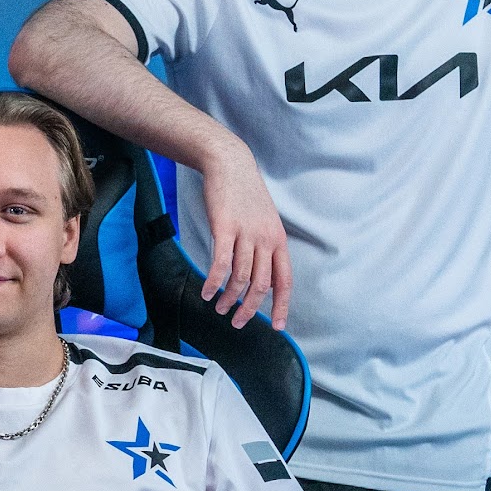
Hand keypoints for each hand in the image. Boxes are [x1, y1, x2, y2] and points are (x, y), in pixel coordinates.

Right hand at [196, 143, 292, 330]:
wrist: (230, 164)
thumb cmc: (246, 194)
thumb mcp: (266, 222)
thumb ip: (266, 250)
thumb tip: (264, 280)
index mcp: (279, 240)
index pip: (284, 281)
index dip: (282, 306)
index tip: (277, 327)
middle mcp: (266, 239)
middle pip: (260, 285)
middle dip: (250, 309)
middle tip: (237, 322)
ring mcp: (246, 233)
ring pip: (240, 278)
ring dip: (228, 298)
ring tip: (218, 308)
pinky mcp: (224, 227)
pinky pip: (220, 264)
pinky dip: (213, 282)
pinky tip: (206, 292)